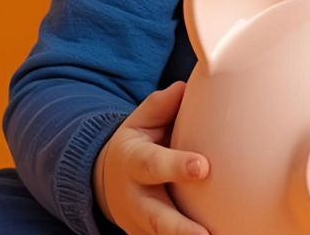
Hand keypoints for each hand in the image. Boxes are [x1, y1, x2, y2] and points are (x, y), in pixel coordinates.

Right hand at [93, 81, 211, 234]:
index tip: (203, 167)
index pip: (154, 164)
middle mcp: (135, 198)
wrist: (105, 181)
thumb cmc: (138, 145)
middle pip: (156, 217)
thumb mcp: (141, 121)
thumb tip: (185, 88)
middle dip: (179, 228)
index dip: (177, 166)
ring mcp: (140, 225)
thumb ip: (161, 106)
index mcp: (134, 162)